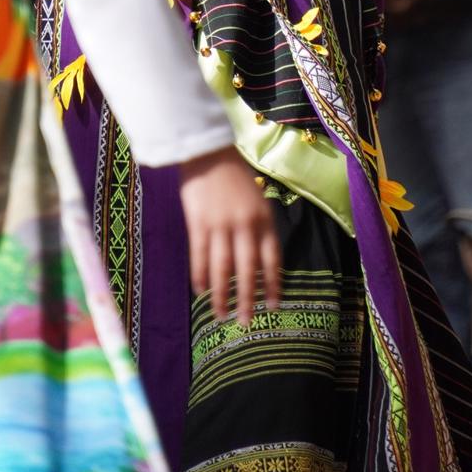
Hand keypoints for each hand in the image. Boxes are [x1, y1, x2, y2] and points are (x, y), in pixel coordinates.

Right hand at [178, 146, 281, 325]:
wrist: (207, 149)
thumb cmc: (233, 173)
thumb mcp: (256, 198)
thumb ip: (258, 226)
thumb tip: (259, 261)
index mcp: (263, 219)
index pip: (272, 259)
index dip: (273, 285)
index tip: (273, 307)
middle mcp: (245, 225)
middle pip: (248, 270)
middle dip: (248, 299)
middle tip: (246, 322)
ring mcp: (220, 225)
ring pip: (222, 268)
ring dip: (222, 295)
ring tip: (221, 315)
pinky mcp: (198, 223)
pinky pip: (200, 256)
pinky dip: (200, 276)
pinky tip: (201, 292)